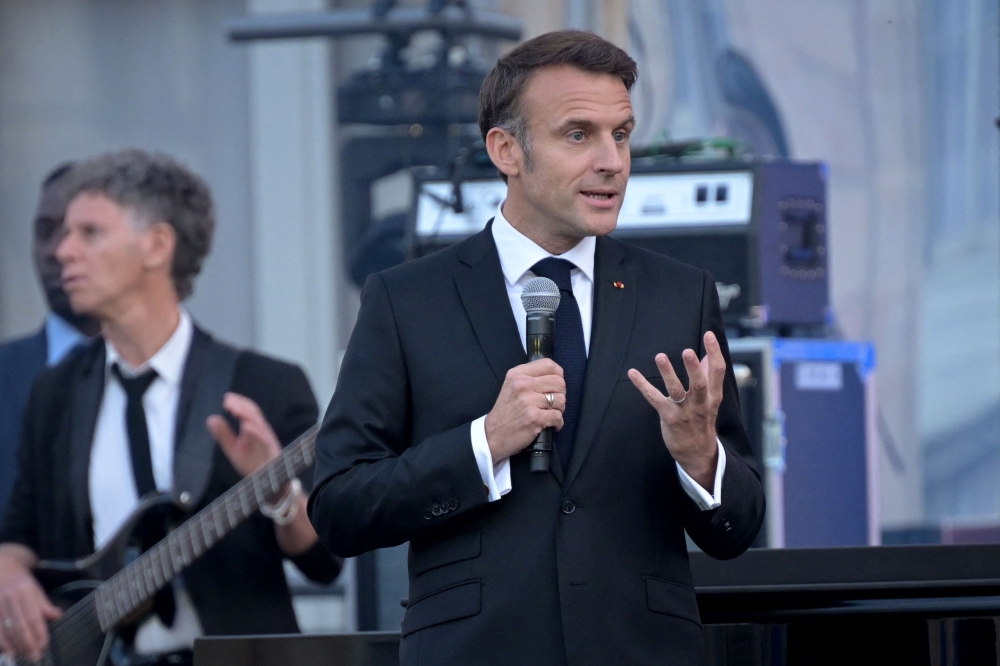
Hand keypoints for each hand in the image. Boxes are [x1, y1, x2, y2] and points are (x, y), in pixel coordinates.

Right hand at [0, 549, 59, 661]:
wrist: (1, 565)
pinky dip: (0, 639)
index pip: (33, 615)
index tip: (43, 645)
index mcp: (26, 591)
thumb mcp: (35, 588)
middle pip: (19, 624)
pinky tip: (4, 650)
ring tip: (18, 656)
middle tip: (33, 656)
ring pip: (4, 627)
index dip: (38, 632)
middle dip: (26, 642)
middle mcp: (11, 597)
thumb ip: (44, 604)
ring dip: (11, 644)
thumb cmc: (20, 581)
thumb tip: (58, 617)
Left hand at [207, 393, 281, 476]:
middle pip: (254, 413)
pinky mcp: (271, 451)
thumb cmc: (251, 463)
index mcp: (254, 428)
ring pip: (260, 423)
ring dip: (247, 415)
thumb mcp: (233, 448)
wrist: (265, 482)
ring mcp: (268, 440)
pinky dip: (256, 432)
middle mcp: (262, 431)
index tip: (226, 398)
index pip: (248, 410)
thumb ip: (223, 434)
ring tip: (234, 410)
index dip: (239, 402)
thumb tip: (211, 418)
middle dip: (242, 405)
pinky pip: (265, 439)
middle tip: (228, 402)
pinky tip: (246, 427)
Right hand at [485, 359, 565, 464]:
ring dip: (560, 409)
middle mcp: (523, 384)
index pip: (549, 364)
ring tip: (550, 414)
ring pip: (561, 400)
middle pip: (559, 382)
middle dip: (561, 394)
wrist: (493, 434)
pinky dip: (557, 423)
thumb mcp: (512, 385)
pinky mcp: (535, 418)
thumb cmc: (506, 411)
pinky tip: (550, 425)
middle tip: (553, 403)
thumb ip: (531, 377)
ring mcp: (529, 401)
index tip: (555, 385)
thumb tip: (557, 376)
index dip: (558, 375)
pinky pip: (558, 416)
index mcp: (518, 374)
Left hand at [628, 331, 724, 488]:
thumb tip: (708, 356)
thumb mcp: (711, 400)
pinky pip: (654, 399)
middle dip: (694, 368)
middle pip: (700, 383)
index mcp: (713, 396)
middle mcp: (701, 403)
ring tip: (660, 356)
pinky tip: (633, 373)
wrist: (698, 453)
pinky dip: (643, 385)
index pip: (718, 371)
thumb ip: (709, 377)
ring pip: (676, 391)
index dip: (715, 352)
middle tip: (687, 351)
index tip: (709, 335)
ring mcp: (684, 411)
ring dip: (668, 373)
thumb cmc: (702, 420)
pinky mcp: (668, 417)